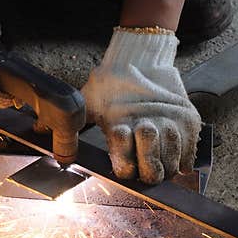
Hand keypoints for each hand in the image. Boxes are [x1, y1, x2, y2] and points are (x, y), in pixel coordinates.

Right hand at [81, 28, 201, 183]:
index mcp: (121, 147)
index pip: (124, 171)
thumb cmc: (114, 81)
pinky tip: (171, 121)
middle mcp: (144, 152)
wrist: (142, 62)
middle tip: (143, 127)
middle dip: (148, 154)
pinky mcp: (188, 135)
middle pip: (151, 175)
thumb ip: (75, 121)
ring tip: (158, 120)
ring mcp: (167, 145)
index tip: (120, 131)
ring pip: (171, 166)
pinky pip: (189, 154)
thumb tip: (49, 136)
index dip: (123, 158)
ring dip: (164, 141)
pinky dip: (181, 140)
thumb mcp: (90, 99)